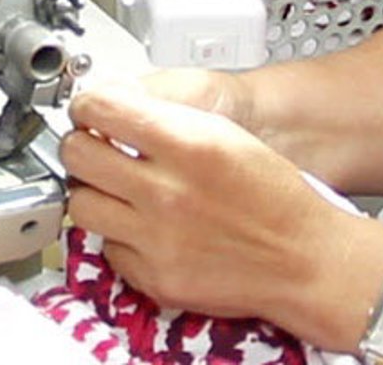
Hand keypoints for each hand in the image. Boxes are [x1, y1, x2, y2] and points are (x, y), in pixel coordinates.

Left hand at [62, 78, 358, 333]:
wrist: (302, 257)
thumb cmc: (271, 192)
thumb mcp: (222, 131)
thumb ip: (165, 116)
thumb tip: (115, 105)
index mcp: (187, 144)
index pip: (103, 110)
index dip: (87, 104)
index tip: (86, 108)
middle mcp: (166, 192)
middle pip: (79, 155)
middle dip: (80, 143)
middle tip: (91, 143)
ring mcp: (157, 240)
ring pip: (81, 205)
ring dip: (91, 190)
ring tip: (110, 185)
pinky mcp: (155, 279)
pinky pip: (108, 249)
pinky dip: (116, 234)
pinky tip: (138, 224)